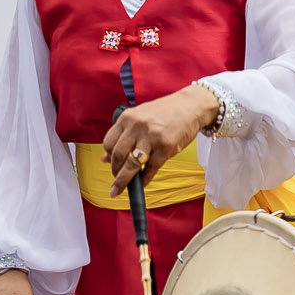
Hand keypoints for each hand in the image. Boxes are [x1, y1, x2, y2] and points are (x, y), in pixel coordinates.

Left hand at [101, 84, 220, 193]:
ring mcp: (152, 137)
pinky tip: (142, 182)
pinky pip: (151, 168)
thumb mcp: (139, 118)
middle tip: (116, 180)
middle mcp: (137, 126)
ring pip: (132, 164)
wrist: (190, 106)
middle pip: (118, 155)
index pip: (108, 142)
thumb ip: (123, 135)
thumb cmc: (165, 111)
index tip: (110, 164)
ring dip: (124, 180)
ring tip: (120, 188)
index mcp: (127, 118)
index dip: (108, 156)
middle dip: (115, 172)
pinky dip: (145, 179)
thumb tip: (104, 158)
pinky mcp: (166, 147)